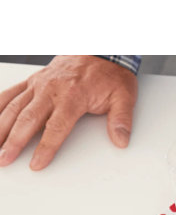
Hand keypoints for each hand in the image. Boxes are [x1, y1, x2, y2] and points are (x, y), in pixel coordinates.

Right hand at [0, 55, 137, 169]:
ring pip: (14, 106)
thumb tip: (121, 141)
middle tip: (4, 159)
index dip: (45, 147)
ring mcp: (39, 84)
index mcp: (73, 95)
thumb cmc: (110, 75)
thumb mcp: (124, 97)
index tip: (36, 163)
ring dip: (0, 126)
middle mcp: (51, 89)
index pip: (56, 127)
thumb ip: (121, 120)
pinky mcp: (33, 80)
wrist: (100, 50)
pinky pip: (10, 93)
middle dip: (14, 141)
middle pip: (28, 119)